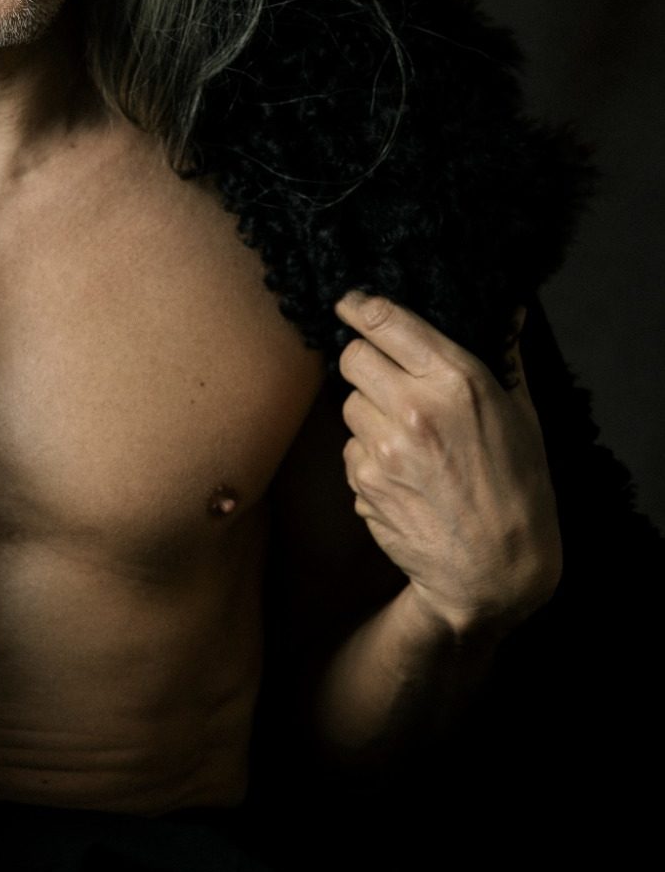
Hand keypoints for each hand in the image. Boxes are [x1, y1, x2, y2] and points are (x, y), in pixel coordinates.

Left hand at [333, 291, 561, 637]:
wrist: (493, 569)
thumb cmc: (518, 488)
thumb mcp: (523, 415)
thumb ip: (506, 356)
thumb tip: (509, 307)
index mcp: (458, 382)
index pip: (386, 322)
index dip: (360, 307)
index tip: (351, 303)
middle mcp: (415, 409)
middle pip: (352, 357)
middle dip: (364, 362)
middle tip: (387, 379)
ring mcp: (384, 448)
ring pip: (348, 405)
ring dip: (368, 413)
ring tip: (408, 438)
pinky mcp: (363, 481)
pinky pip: (351, 448)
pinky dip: (368, 454)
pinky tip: (403, 473)